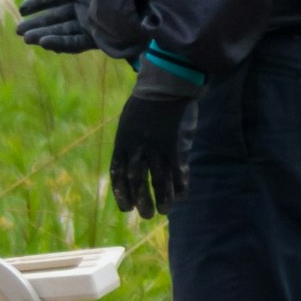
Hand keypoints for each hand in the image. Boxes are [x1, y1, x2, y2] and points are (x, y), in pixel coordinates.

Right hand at [16, 0, 99, 54]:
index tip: (22, 8)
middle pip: (57, 17)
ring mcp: (93, 24)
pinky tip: (45, 42)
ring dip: (44, 34)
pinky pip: (76, 42)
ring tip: (26, 38)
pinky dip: (60, 42)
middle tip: (18, 30)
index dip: (39, 3)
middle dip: (37, 23)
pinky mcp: (100, 37)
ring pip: (63, 31)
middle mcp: (86, 7)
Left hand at [107, 60, 200, 217]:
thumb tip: (134, 165)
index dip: (121, 193)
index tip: (125, 208)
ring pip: (158, 180)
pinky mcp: (174, 144)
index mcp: (123, 142)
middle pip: (136, 180)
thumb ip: (131, 145)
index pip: (118, 174)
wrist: (163, 85)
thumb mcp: (129, 123)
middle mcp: (137, 148)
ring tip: (164, 211)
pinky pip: (177, 170)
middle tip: (145, 215)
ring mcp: (156, 147)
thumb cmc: (145, 103)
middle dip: (140, 200)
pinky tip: (182, 196)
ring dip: (162, 198)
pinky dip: (180, 185)